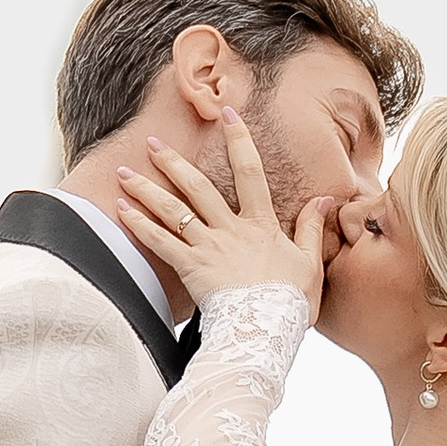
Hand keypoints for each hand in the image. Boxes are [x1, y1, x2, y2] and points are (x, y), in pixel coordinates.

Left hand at [115, 115, 325, 319]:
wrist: (265, 330)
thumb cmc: (290, 302)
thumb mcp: (310, 263)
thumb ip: (312, 229)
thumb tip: (325, 199)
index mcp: (260, 225)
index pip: (250, 172)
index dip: (239, 140)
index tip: (228, 115)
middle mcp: (230, 230)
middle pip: (197, 186)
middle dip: (172, 162)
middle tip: (152, 143)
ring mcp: (207, 248)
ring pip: (172, 210)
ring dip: (146, 189)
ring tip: (124, 173)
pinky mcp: (190, 268)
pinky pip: (159, 243)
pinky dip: (139, 225)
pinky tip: (121, 210)